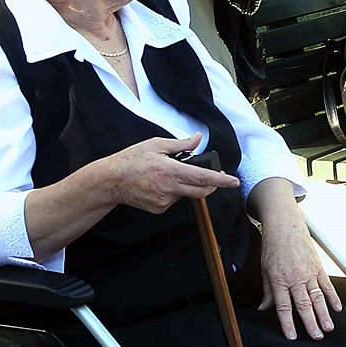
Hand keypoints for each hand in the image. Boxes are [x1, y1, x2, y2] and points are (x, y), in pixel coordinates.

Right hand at [95, 135, 238, 213]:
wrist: (111, 180)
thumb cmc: (132, 160)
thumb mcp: (156, 144)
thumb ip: (181, 144)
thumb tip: (198, 138)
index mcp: (170, 171)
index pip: (202, 177)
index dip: (221, 180)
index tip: (234, 182)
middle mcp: (169, 189)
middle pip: (201, 191)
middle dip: (211, 184)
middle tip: (212, 174)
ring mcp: (164, 201)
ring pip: (187, 194)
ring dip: (188, 185)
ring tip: (169, 174)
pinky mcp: (159, 209)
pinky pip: (175, 200)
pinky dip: (175, 192)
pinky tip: (160, 184)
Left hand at [255, 199, 339, 340]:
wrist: (285, 226)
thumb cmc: (274, 247)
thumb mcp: (265, 270)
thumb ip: (268, 292)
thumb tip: (264, 310)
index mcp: (279, 280)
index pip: (284, 306)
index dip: (288, 323)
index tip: (292, 337)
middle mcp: (295, 278)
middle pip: (304, 305)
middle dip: (310, 323)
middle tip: (317, 337)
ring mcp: (309, 272)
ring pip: (318, 297)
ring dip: (324, 314)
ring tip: (328, 328)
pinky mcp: (318, 267)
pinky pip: (327, 285)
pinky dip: (333, 297)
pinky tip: (337, 309)